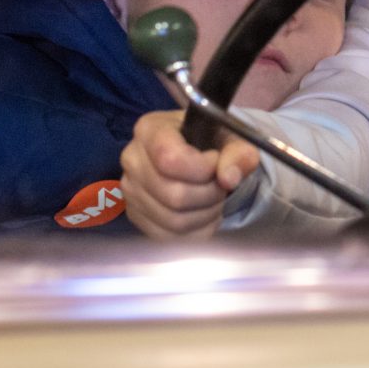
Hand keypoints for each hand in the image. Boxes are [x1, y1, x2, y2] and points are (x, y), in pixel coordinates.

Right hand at [120, 110, 261, 239]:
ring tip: (214, 199)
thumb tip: (229, 178)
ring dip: (206, 215)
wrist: (193, 154)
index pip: (170, 159)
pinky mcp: (136, 215)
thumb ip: (237, 152)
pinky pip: (170, 237)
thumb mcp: (231, 138)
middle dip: (210, 195)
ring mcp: (130, 190)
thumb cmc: (209, 142)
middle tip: (220, 185)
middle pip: (174, 195)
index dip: (202, 169)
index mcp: (149, 130)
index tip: (216, 161)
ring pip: (174, 221)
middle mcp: (132, 159)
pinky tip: (204, 214)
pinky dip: (197, 231)